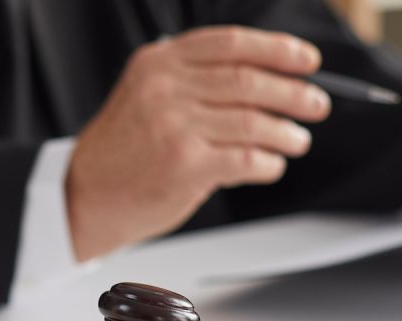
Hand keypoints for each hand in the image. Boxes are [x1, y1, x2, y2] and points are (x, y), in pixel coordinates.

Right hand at [66, 26, 331, 260]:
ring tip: (298, 140)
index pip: (231, 43)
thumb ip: (193, 80)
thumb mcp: (146, 94)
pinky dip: (268, 163)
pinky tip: (271, 165)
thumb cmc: (123, 151)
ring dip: (286, 132)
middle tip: (315, 104)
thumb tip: (267, 81)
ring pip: (254, 122)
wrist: (85, 196)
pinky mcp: (185, 165)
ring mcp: (175, 126)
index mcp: (158, 63)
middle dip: (293, 93)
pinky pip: (247, 159)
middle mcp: (166, 89)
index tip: (306, 60)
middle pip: (249, 81)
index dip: (277, 49)